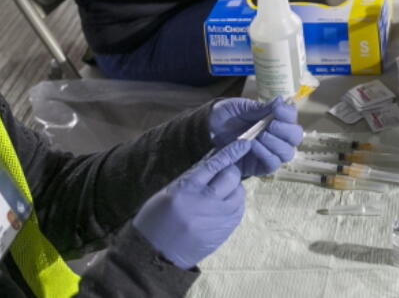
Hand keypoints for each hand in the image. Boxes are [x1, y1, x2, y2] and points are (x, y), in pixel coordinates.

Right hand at [132, 139, 250, 270]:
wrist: (154, 254)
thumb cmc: (157, 219)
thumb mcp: (170, 191)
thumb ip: (194, 176)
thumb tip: (215, 159)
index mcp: (186, 188)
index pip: (214, 164)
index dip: (231, 152)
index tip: (244, 143)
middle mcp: (203, 203)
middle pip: (231, 177)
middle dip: (230, 172)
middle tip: (223, 175)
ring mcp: (215, 219)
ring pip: (239, 194)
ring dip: (234, 189)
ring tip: (222, 192)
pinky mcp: (223, 233)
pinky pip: (238, 211)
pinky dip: (235, 204)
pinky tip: (224, 205)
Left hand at [209, 97, 303, 176]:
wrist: (208, 130)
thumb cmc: (227, 116)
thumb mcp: (243, 107)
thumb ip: (261, 108)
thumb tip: (281, 100)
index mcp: (275, 119)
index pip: (292, 118)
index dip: (288, 114)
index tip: (277, 109)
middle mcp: (277, 136)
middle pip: (295, 137)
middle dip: (285, 131)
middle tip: (270, 125)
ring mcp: (270, 152)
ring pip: (287, 153)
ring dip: (275, 143)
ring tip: (260, 136)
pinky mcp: (261, 166)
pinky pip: (271, 164)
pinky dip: (265, 154)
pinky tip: (253, 146)